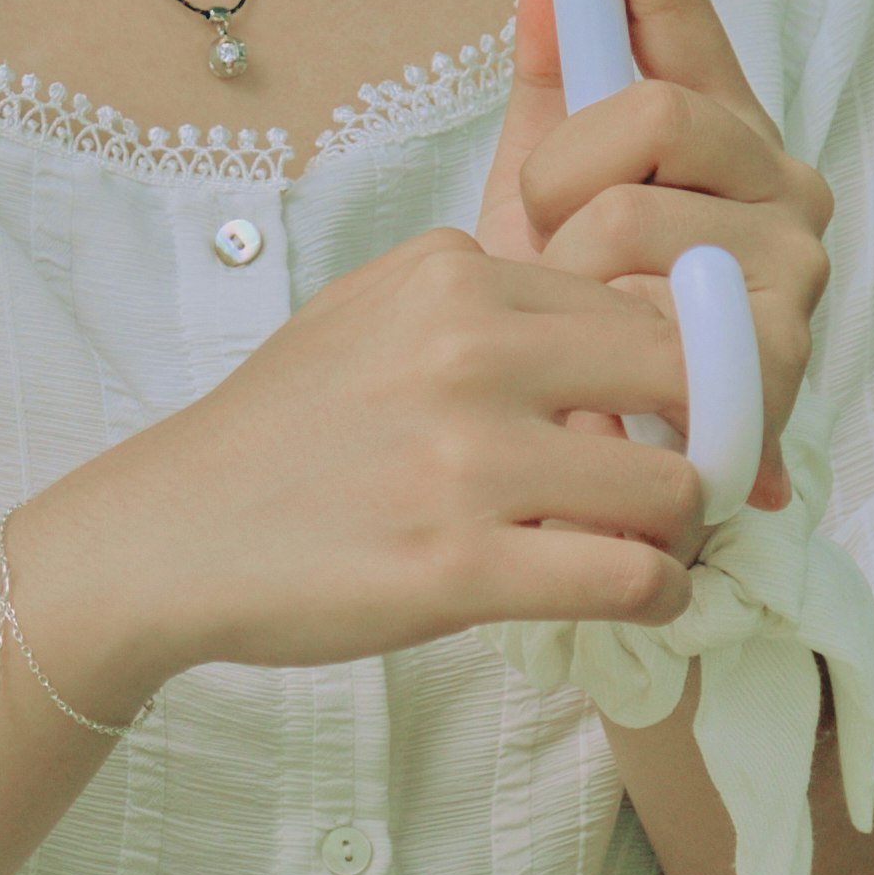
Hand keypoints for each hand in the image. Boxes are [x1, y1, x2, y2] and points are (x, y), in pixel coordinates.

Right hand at [17, 226, 705, 687]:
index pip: (640, 302)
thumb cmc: (279, 434)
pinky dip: (657, 595)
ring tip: (648, 548)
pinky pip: (629, 578)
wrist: (165, 536)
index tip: (670, 417)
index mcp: (452, 276)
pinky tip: (633, 598)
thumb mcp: (371, 311)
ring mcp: (464, 461)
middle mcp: (467, 351)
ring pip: (672, 487)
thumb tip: (616, 328)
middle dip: (708, 434)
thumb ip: (486, 302)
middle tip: (689, 480)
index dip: (679, 367)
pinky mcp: (458, 568)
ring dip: (681, 530)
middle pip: (686, 376)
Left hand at [479, 0, 831, 510]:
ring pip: (636, 207)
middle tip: (551, 238)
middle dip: (567, 172)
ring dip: (575, 267)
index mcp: (725, 135)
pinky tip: (616, 368)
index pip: (683, 12)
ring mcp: (793, 262)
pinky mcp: (781, 345)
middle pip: (654, 107)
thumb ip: (551, 81)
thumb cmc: (572, 328)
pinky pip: (654, 298)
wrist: (582, 469)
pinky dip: (609, 331)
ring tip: (583, 323)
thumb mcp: (541, 199)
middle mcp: (781, 183)